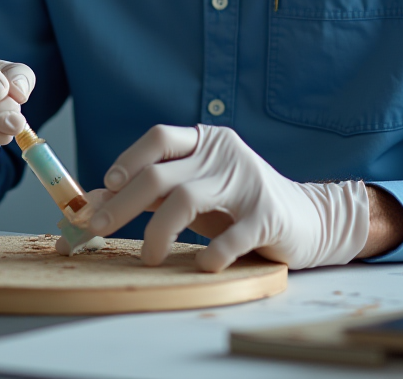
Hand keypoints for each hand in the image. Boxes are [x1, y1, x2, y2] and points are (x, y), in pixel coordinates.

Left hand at [87, 124, 371, 271]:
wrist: (308, 218)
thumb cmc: (238, 204)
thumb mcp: (194, 190)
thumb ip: (150, 191)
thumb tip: (94, 198)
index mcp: (206, 141)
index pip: (159, 137)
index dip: (128, 158)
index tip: (105, 187)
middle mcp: (224, 154)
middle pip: (162, 172)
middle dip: (124, 202)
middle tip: (99, 229)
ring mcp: (247, 181)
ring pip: (187, 198)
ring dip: (158, 231)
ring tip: (149, 257)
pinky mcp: (268, 215)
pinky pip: (232, 235)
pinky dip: (212, 253)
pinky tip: (202, 264)